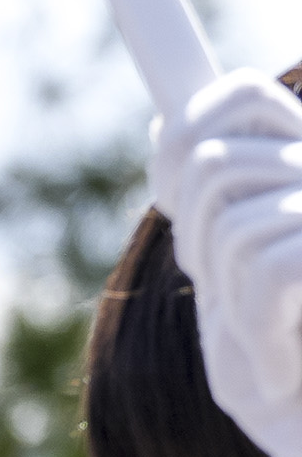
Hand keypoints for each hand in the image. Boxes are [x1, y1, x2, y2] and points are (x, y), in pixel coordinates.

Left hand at [160, 67, 301, 456]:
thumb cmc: (288, 357)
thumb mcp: (235, 270)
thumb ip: (214, 200)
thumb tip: (169, 123)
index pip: (242, 94)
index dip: (186, 131)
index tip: (168, 183)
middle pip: (209, 165)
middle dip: (195, 239)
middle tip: (235, 297)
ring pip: (227, 223)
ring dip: (227, 294)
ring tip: (269, 332)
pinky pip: (261, 270)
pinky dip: (256, 330)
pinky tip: (284, 362)